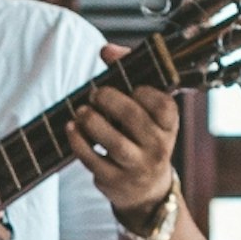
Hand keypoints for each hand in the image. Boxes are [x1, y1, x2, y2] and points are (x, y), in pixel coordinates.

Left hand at [70, 81, 181, 216]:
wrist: (146, 189)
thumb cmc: (141, 136)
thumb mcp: (146, 111)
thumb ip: (129, 75)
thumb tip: (107, 50)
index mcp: (169, 125)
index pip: (163, 105)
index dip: (144, 92)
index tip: (131, 87)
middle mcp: (158, 147)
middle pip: (134, 119)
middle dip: (110, 101)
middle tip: (95, 94)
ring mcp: (137, 166)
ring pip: (114, 142)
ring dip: (92, 122)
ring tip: (81, 111)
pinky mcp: (115, 181)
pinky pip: (93, 160)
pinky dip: (78, 142)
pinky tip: (71, 128)